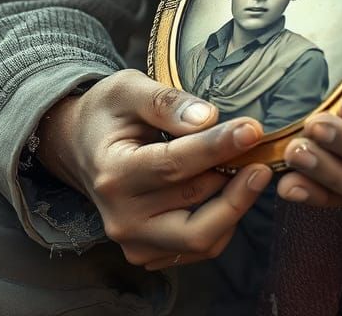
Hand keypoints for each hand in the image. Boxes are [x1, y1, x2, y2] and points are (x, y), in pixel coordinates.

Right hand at [35, 69, 271, 269]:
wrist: (80, 145)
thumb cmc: (108, 112)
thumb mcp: (128, 89)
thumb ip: (166, 101)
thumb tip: (207, 118)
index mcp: (113, 172)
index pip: (173, 165)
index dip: (217, 147)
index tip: (252, 130)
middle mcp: (121, 217)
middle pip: (194, 212)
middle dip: (236, 185)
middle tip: (262, 155)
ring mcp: (134, 241)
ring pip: (202, 238)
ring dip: (234, 205)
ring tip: (251, 168)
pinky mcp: (149, 251)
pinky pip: (200, 246)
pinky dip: (223, 220)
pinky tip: (231, 188)